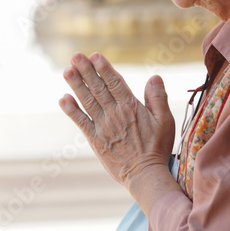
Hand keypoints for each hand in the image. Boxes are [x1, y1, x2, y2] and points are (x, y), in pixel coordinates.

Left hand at [59, 52, 175, 194]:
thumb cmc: (158, 148)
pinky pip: (81, 122)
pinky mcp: (95, 139)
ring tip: (67, 70)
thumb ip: (158, 98)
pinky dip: (71, 110)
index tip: (94, 55)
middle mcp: (115, 114)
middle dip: (86, 71)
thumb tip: (154, 77)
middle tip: (75, 56)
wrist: (145, 175)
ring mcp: (103, 127)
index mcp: (131, 107)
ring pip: (87, 101)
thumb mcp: (165, 121)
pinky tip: (63, 99)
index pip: (115, 83)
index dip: (104, 68)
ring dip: (76, 85)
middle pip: (98, 88)